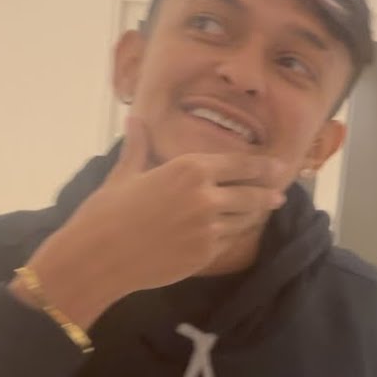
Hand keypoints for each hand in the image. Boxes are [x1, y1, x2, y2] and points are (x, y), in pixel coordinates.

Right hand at [14, 117, 286, 327]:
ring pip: (244, 219)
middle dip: (267, 191)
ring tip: (265, 208)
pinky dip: (234, 234)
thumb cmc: (105, 211)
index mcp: (189, 169)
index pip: (240, 165)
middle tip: (280, 191)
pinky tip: (237, 231)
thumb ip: (139, 147)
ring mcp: (208, 228)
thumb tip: (134, 119)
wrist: (96, 257)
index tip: (278, 166)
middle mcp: (206, 197)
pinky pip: (227, 241)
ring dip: (255, 214)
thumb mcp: (124, 173)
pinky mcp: (204, 255)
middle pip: (251, 193)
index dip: (262, 166)